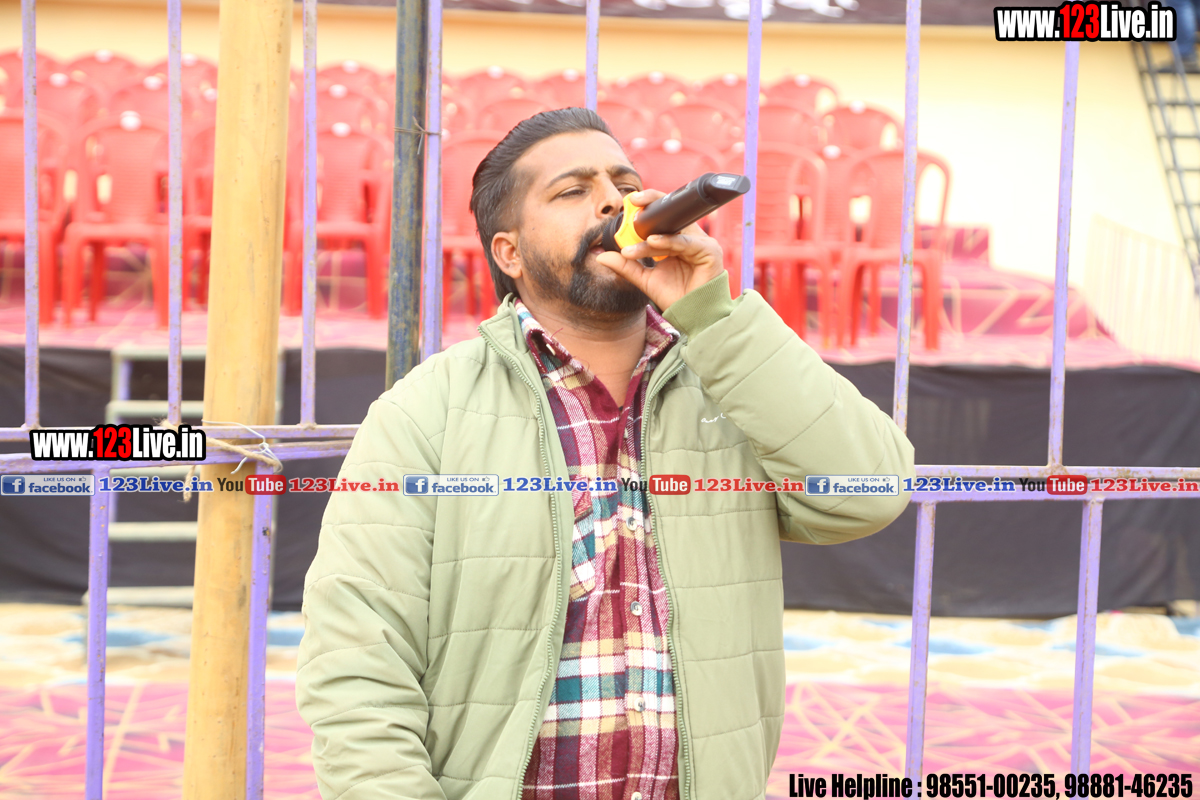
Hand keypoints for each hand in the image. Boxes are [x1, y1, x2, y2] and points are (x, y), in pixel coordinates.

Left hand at [594, 189, 725, 310]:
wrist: (694, 316)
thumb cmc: (675, 296)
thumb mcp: (645, 278)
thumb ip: (626, 266)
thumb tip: (601, 256)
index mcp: (677, 240)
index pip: (663, 217)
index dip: (647, 208)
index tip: (628, 202)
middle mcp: (690, 238)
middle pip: (671, 215)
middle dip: (651, 206)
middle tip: (632, 202)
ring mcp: (701, 243)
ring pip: (673, 231)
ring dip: (651, 237)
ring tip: (632, 246)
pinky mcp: (710, 251)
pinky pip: (686, 242)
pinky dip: (668, 241)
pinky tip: (653, 242)